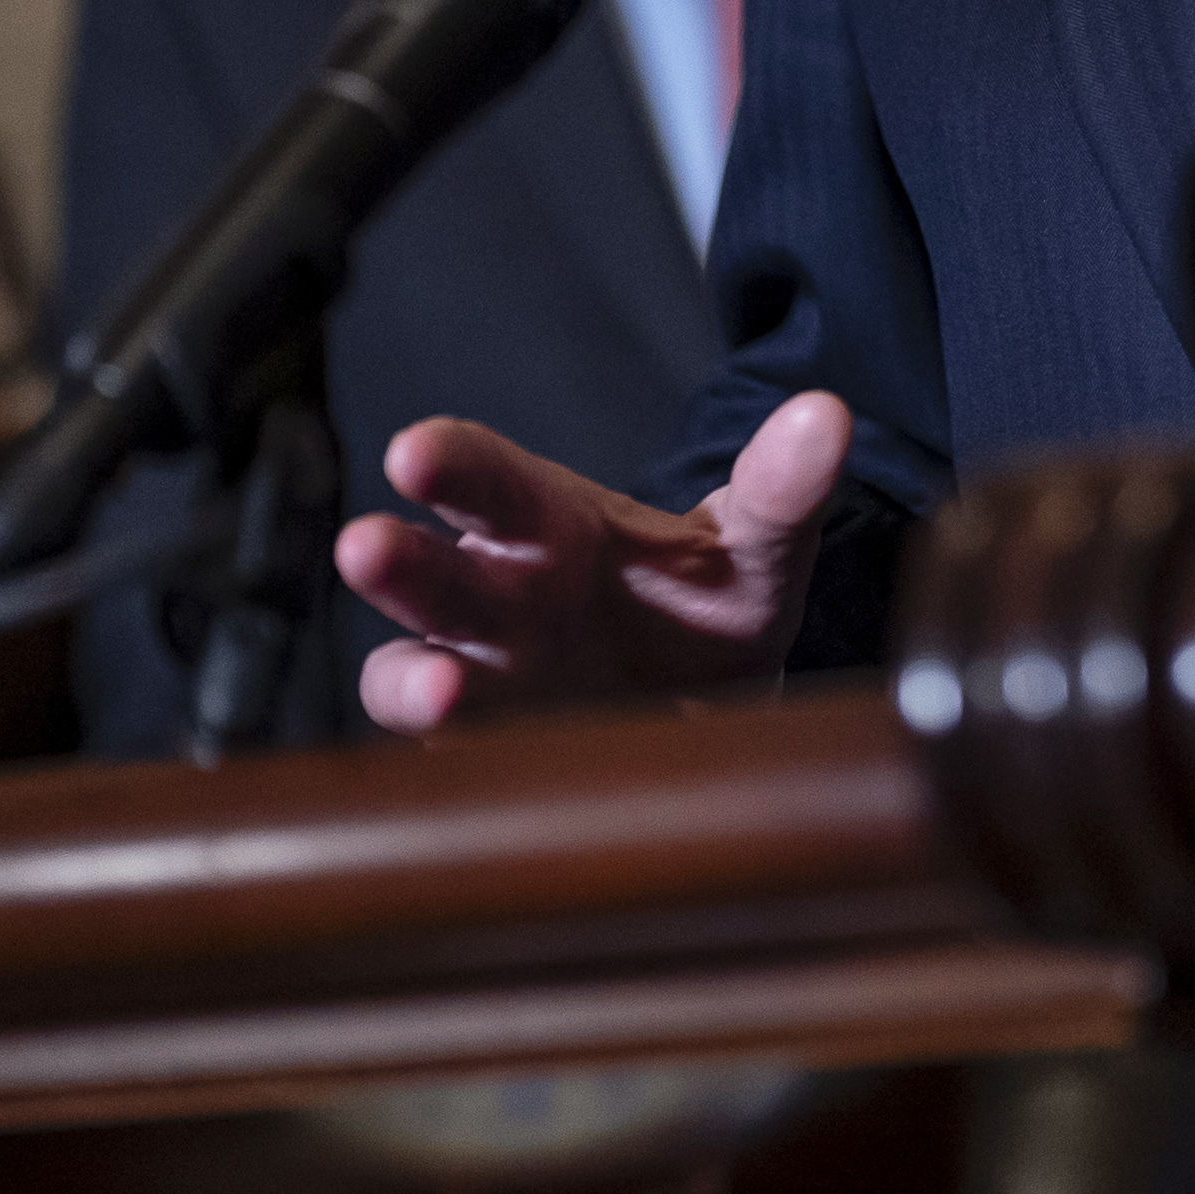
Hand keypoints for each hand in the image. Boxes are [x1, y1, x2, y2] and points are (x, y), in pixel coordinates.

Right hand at [338, 392, 853, 732]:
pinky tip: (475, 775)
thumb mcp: (757, 547)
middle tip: (367, 548)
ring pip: (415, 676)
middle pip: (433, 573)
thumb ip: (783, 489)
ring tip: (438, 691)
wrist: (720, 714)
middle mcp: (502, 599)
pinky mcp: (497, 763)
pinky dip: (452, 769)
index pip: (489, 481)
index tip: (416, 452)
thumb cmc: (710, 606)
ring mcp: (491, 686)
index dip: (450, 464)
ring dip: (415, 683)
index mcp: (551, 525)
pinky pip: (452, 766)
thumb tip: (827, 418)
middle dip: (399, 563)